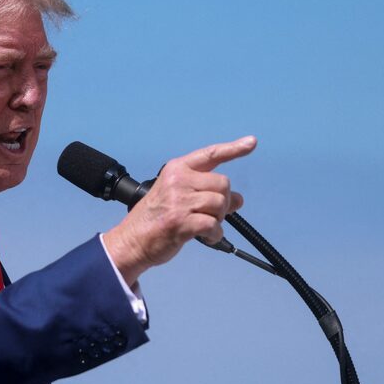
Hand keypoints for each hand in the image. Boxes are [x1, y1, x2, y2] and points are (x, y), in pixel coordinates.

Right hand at [104, 136, 256, 285]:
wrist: (132, 241)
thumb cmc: (154, 219)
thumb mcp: (176, 196)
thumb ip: (205, 193)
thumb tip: (238, 199)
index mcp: (176, 169)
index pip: (210, 154)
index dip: (234, 148)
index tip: (251, 142)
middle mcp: (178, 180)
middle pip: (223, 185)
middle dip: (223, 202)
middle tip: (210, 214)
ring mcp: (179, 201)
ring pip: (221, 204)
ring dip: (218, 220)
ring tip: (203, 227)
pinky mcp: (181, 221)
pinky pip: (214, 225)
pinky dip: (215, 235)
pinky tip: (206, 237)